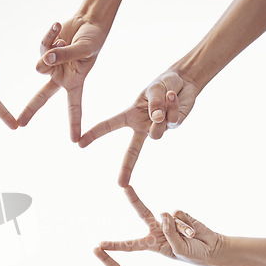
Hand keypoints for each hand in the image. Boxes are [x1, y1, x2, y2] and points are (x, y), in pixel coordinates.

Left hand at [18, 18, 108, 141]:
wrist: (88, 21)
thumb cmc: (92, 39)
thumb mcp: (83, 49)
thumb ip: (64, 56)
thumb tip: (45, 59)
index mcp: (74, 82)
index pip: (74, 106)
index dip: (74, 123)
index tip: (75, 140)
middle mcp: (60, 77)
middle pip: (42, 96)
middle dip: (31, 109)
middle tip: (20, 124)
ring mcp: (51, 65)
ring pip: (40, 66)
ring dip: (53, 52)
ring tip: (65, 41)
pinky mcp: (44, 51)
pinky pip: (41, 46)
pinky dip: (50, 35)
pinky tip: (58, 27)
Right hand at [79, 70, 200, 185]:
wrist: (185, 80)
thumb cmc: (164, 83)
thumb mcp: (154, 88)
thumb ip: (154, 103)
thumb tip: (158, 119)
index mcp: (130, 116)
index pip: (109, 126)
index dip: (94, 134)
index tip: (79, 143)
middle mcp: (142, 126)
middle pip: (132, 150)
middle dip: (126, 168)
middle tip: (120, 185)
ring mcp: (157, 128)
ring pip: (156, 134)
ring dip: (161, 115)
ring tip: (166, 97)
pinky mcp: (173, 126)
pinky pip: (172, 122)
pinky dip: (173, 106)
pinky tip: (174, 96)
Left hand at [100, 186, 222, 265]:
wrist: (213, 249)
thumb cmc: (193, 254)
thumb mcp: (177, 250)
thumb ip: (169, 233)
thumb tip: (163, 212)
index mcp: (151, 244)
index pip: (130, 245)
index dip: (116, 245)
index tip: (99, 245)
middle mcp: (157, 230)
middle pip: (142, 212)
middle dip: (134, 199)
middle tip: (125, 187)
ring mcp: (169, 221)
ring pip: (168, 218)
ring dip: (180, 230)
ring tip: (189, 238)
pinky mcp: (181, 215)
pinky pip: (180, 215)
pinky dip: (187, 224)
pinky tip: (193, 231)